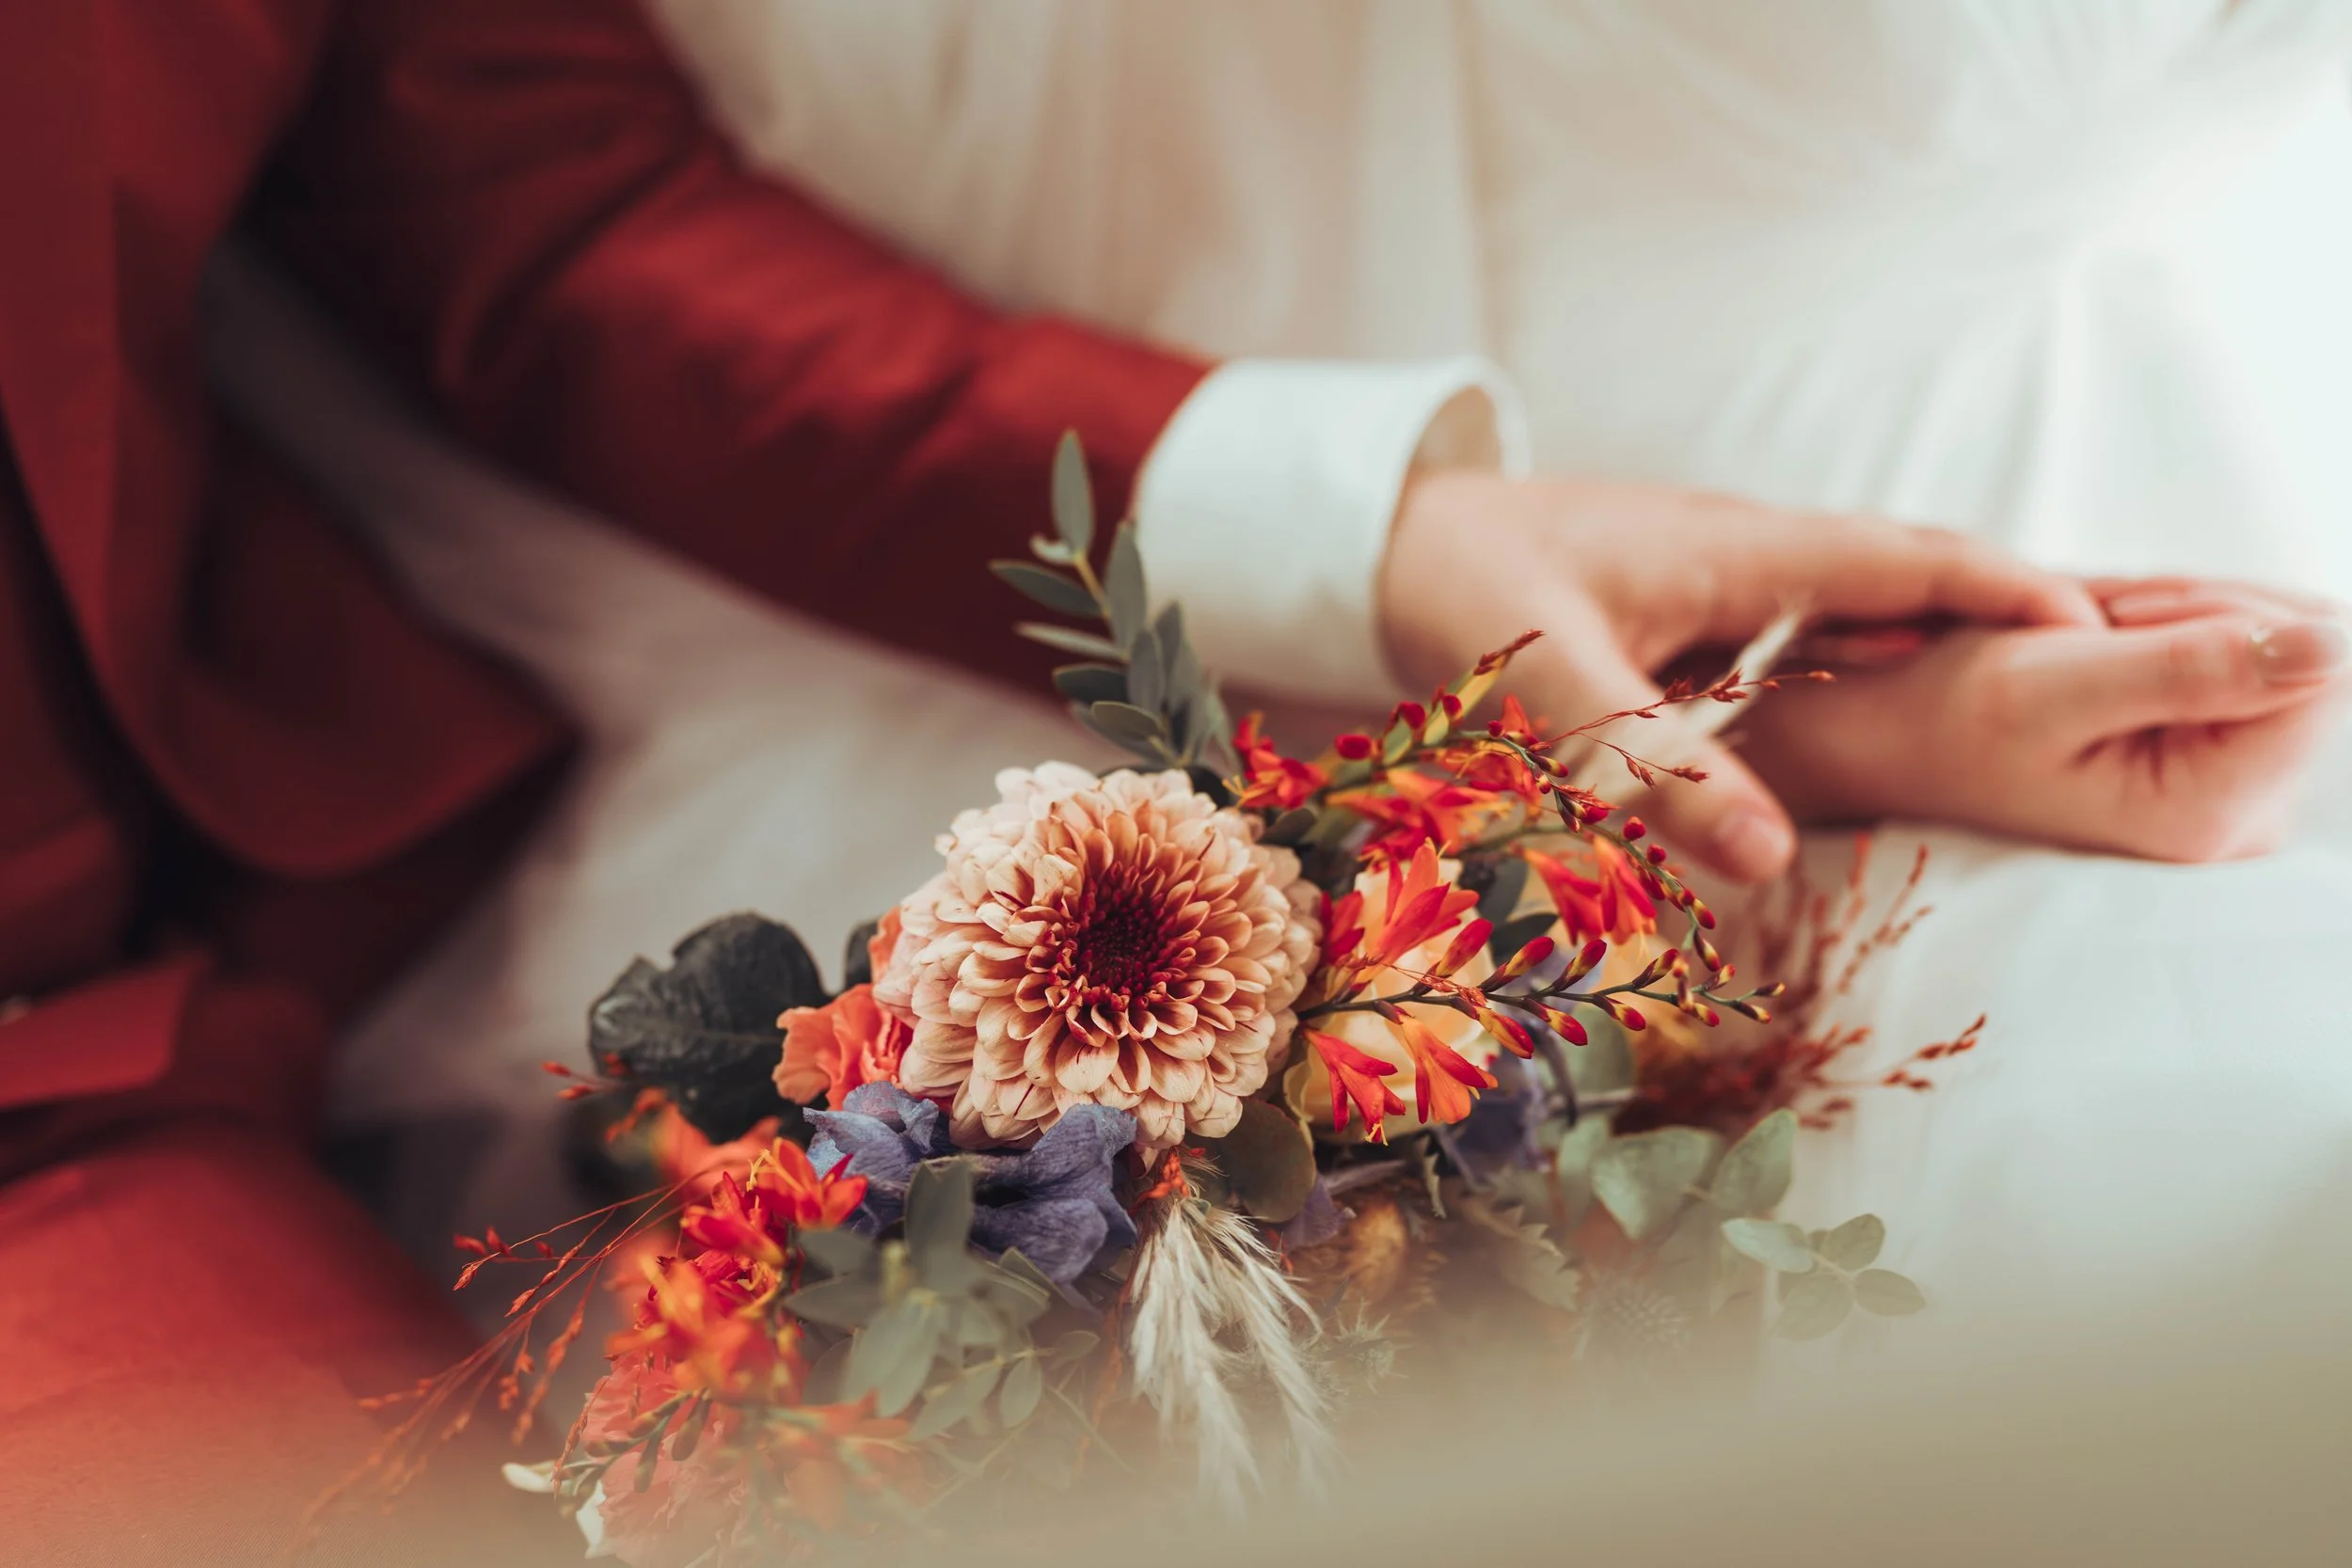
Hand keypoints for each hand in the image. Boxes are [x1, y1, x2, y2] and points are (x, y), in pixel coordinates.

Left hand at [1377, 470, 2101, 879]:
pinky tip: (1860, 706)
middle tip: (2090, 667)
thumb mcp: (1554, 682)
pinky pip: (1792, 627)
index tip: (2106, 629)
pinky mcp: (1679, 603)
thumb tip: (1774, 860)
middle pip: (1899, 576)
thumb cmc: (1460, 587)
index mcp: (1738, 549)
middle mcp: (1742, 550)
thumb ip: (1654, 768)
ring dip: (1924, 639)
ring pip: (1849, 603)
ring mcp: (1712, 572)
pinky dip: (1845, 660)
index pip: (1907, 562)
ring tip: (2007, 695)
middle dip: (1993, 612)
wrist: (1383, 533)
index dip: (2007, 591)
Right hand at [1730, 590, 2348, 861]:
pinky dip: (2175, 628)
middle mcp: (2240, 821)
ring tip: (2082, 642)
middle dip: (2198, 613)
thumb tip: (2342, 645)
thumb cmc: (1940, 715)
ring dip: (2179, 614)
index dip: (2225, 613)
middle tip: (2088, 631)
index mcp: (2208, 813)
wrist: (1883, 735)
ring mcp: (2233, 795)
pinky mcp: (2218, 764)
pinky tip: (2100, 651)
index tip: (2118, 621)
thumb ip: (2196, 666)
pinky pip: (2244, 657)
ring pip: (2272, 644)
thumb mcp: (2052, 680)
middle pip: (2300, 655)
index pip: (2317, 665)